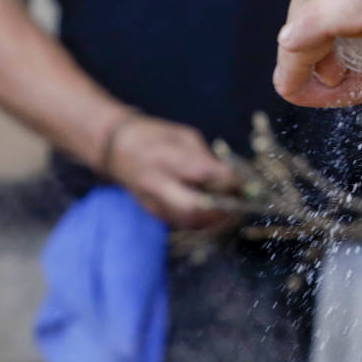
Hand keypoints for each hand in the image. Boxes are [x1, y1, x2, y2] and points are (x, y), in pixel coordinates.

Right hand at [103, 116, 240, 228]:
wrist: (116, 150)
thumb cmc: (154, 137)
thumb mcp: (183, 136)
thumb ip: (207, 158)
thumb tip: (235, 179)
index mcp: (164, 157)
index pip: (201, 174)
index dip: (228, 181)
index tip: (246, 183)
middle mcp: (156, 184)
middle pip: (194, 208)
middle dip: (223, 209)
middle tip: (242, 205)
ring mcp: (153, 204)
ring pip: (191, 222)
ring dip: (217, 220)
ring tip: (235, 210)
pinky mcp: (155, 215)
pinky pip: (185, 224)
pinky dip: (205, 222)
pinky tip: (217, 213)